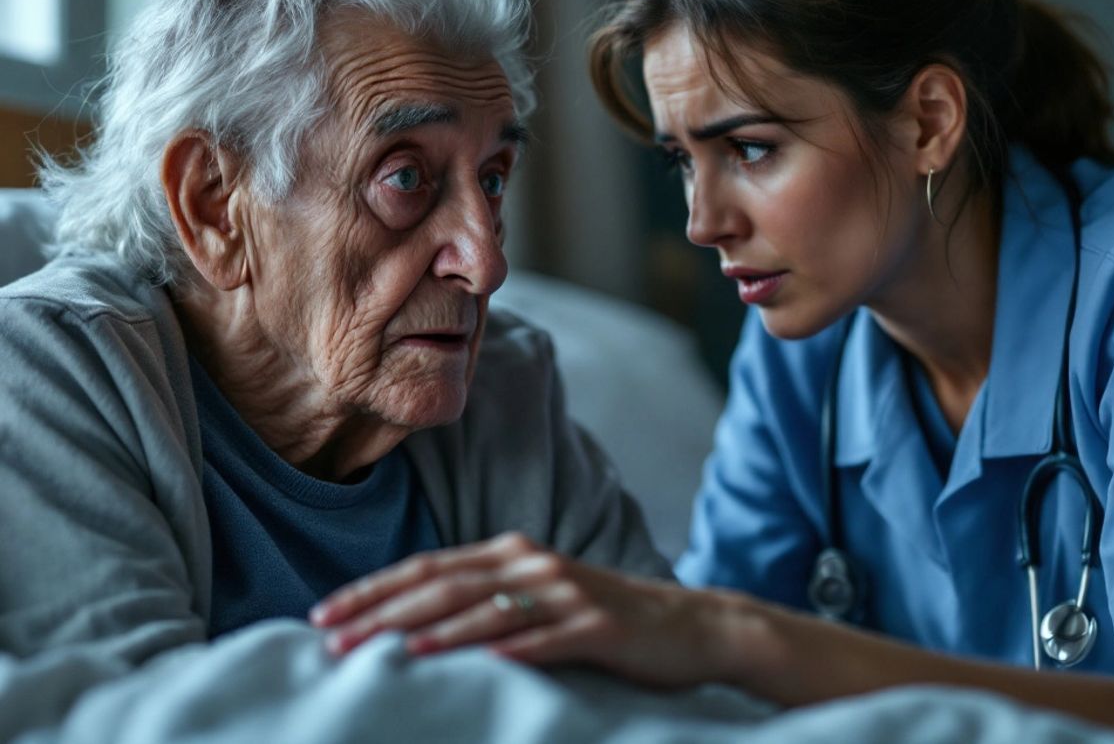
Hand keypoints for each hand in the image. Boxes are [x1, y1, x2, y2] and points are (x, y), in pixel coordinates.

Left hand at [309, 532, 738, 689]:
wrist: (688, 626)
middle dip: (382, 610)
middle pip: (444, 584)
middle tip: (331, 637)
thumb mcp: (538, 598)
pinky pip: (545, 638)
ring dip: (432, 631)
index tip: (323, 614)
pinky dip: (508, 648)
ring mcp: (566, 592)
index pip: (427, 567)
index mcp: (512, 553)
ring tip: (386, 651)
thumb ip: (485, 599)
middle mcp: (532, 563)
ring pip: (486, 609)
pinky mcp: (598, 625)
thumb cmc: (601, 617)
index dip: (373, 589)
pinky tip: (476, 662)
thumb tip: (412, 622)